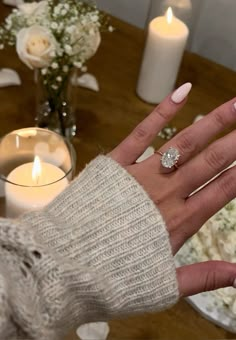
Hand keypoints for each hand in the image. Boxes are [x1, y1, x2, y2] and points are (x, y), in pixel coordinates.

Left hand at [110, 82, 235, 296]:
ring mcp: (141, 175)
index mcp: (181, 221)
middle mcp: (166, 193)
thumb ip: (203, 277)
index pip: (224, 189)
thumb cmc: (114, 277)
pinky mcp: (116, 164)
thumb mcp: (163, 285)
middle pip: (210, 161)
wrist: (67, 267)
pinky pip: (141, 134)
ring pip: (183, 143)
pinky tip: (182, 93)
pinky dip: (162, 113)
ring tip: (235, 103)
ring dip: (212, 122)